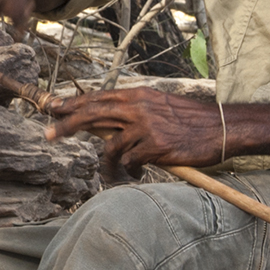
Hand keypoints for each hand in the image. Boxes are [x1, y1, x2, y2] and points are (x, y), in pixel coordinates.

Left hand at [44, 87, 229, 170]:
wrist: (222, 128)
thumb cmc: (192, 120)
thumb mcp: (160, 105)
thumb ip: (133, 110)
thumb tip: (105, 123)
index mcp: (138, 95)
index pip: (98, 97)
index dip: (73, 103)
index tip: (52, 107)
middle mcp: (138, 108)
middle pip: (91, 115)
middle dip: (66, 125)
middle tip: (47, 135)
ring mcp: (145, 127)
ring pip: (109, 147)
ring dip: (107, 164)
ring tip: (112, 173)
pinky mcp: (155, 147)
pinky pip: (128, 163)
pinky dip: (128, 172)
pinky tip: (137, 174)